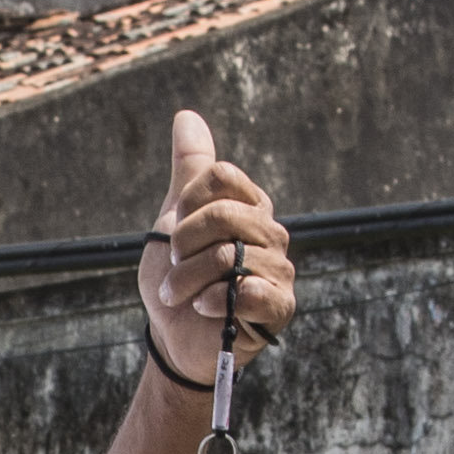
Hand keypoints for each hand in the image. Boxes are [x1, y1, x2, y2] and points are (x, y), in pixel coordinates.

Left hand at [138, 109, 294, 382]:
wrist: (174, 337)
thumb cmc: (179, 277)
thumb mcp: (176, 219)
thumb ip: (189, 170)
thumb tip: (186, 115)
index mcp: (250, 206)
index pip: (220, 177)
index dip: (186, 204)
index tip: (174, 232)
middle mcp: (270, 232)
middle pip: (223, 213)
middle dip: (183, 245)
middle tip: (173, 267)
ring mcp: (279, 269)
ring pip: (227, 256)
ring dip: (188, 279)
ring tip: (179, 296)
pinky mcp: (279, 307)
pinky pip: (251, 291)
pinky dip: (216, 300)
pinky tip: (205, 307)